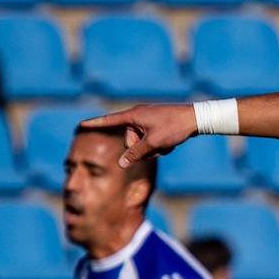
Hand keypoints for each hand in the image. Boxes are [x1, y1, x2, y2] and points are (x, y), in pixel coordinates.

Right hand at [81, 104, 197, 167]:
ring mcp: (148, 120)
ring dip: (153, 149)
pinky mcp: (157, 125)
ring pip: (141, 143)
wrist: (197, 118)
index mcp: (134, 115)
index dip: (95, 124)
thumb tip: (121, 164)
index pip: (109, 121)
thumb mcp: (153, 144)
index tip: (81, 124)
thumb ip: (136, 154)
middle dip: (141, 149)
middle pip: (129, 140)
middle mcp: (139, 115)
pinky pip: (152, 141)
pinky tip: (172, 142)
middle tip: (157, 146)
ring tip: (167, 143)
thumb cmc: (174, 128)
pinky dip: (160, 145)